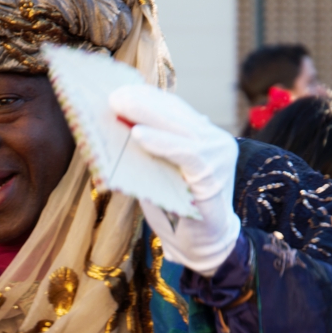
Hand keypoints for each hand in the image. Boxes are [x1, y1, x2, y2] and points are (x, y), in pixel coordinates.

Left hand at [109, 85, 240, 277]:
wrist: (201, 247)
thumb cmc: (175, 211)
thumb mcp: (156, 173)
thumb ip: (145, 149)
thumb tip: (115, 124)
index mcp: (203, 137)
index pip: (173, 109)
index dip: (146, 96)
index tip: (117, 85)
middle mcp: (215, 141)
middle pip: (175, 113)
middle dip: (142, 101)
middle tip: (112, 94)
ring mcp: (218, 157)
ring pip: (180, 128)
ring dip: (147, 115)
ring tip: (119, 106)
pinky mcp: (213, 177)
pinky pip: (186, 153)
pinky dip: (161, 143)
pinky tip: (138, 135)